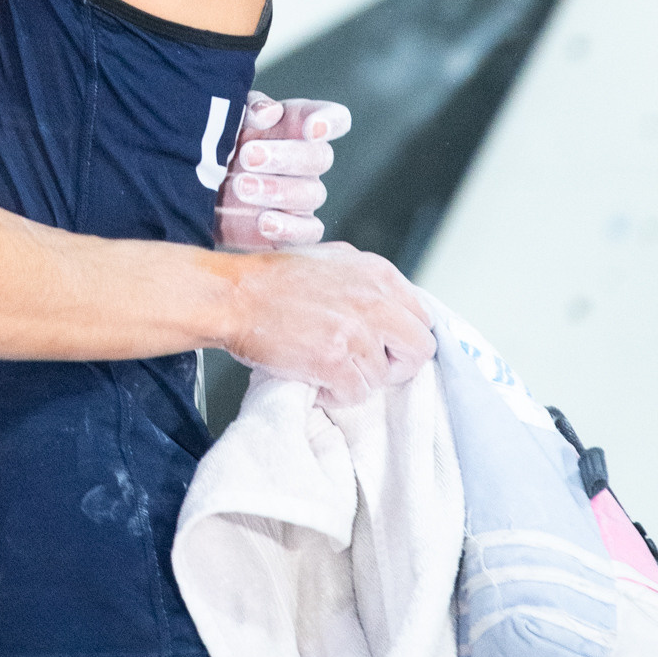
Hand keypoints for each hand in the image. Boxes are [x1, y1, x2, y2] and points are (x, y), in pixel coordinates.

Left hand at [214, 90, 351, 251]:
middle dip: (285, 157)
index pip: (333, 118)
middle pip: (320, 157)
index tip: (311, 128)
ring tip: (240, 186)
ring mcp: (299, 196)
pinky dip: (290, 228)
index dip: (329, 121)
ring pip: (313, 194)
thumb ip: (247, 108)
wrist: (183, 190)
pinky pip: (310, 232)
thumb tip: (269, 113)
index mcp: (293, 124)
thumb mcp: (222, 116)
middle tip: (247, 156)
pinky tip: (264, 222)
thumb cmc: (209, 143)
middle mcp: (302, 159)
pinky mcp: (291, 229)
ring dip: (278, 191)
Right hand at [222, 243, 435, 405]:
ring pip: (383, 378)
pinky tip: (317, 377)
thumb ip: (370, 283)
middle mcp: (374, 301)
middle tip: (368, 365)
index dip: (402, 337)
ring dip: (357, 379)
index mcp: (378, 274)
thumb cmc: (275, 279)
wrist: (235, 295)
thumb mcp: (334, 261)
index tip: (385, 345)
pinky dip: (336, 394)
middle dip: (397, 363)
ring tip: (328, 365)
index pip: (422, 318)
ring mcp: (356, 333)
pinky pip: (356, 395)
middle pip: (419, 350)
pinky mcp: (334, 362)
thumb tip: (393, 308)